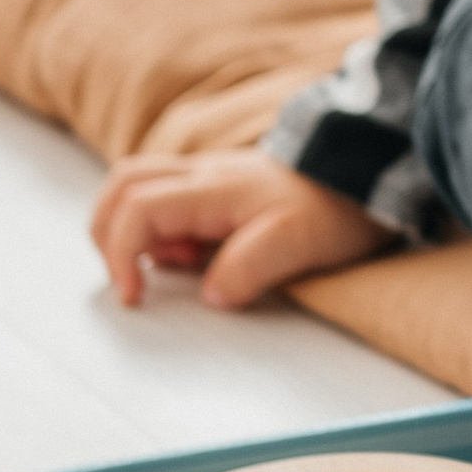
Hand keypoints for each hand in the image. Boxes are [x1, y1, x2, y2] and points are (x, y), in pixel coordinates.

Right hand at [91, 149, 391, 309]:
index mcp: (211, 188)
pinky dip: (157, 228)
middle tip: (131, 279)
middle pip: (121, 185)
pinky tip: (192, 256)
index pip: (137, 208)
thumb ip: (250, 267)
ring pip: (137, 186)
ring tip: (167, 268)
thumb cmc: (333, 209)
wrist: (364, 179)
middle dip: (107, 233)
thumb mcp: (297, 243)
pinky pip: (164, 198)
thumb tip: (212, 296)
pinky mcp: (217, 189)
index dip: (121, 253)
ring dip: (130, 228)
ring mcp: (207, 178)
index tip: (134, 295)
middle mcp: (201, 176)